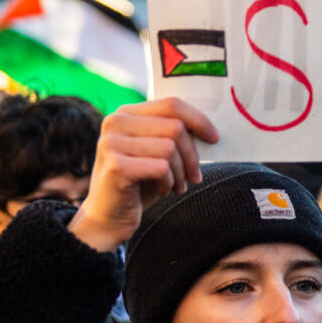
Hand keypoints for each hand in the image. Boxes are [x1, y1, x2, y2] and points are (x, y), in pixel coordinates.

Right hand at [68, 98, 218, 251]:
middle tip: (194, 177)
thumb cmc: (138, 184)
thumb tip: (210, 130)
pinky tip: (162, 191)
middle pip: (175, 127)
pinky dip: (169, 182)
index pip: (171, 105)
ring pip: (170, 148)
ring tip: (176, 186)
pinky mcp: (116, 166)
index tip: (213, 138)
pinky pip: (161, 168)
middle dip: (192, 155)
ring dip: (181, 172)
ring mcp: (112, 143)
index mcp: (126, 113)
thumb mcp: (156, 153)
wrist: (107, 218)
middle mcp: (115, 123)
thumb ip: (173, 135)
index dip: (198, 120)